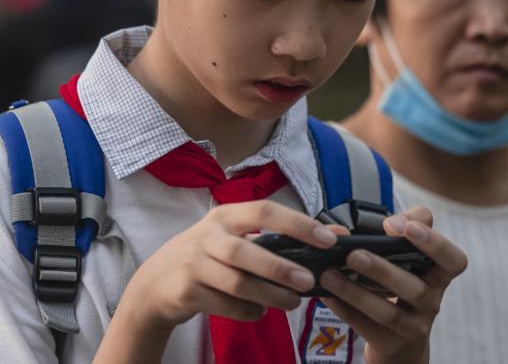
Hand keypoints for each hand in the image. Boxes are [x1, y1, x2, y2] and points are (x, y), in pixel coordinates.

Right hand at [120, 200, 337, 330]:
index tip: (327, 239)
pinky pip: (225, 305)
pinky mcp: (186, 291)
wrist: (156, 281)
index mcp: (226, 215)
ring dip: (269, 294)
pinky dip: (247, 311)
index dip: (297, 223)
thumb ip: (281, 236)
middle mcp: (209, 234)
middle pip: (246, 251)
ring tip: (293, 303)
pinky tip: (260, 311)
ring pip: (237, 282)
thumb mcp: (237, 236)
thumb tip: (337, 235)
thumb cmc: (209, 253)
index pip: (265, 211)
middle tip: (310, 281)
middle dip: (280, 267)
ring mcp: (194, 263)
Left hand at [319, 206, 467, 363]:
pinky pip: (366, 327)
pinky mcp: (391, 344)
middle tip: (354, 254)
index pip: (454, 260)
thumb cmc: (403, 279)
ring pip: (388, 313)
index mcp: (438, 274)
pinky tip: (326, 294)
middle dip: (383, 270)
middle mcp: (431, 301)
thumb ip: (405, 225)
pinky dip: (344, 309)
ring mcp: (413, 327)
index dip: (435, 244)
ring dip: (356, 293)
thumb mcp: (409, 252)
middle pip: (414, 288)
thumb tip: (390, 224)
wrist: (400, 338)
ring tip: (330, 274)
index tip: (407, 227)